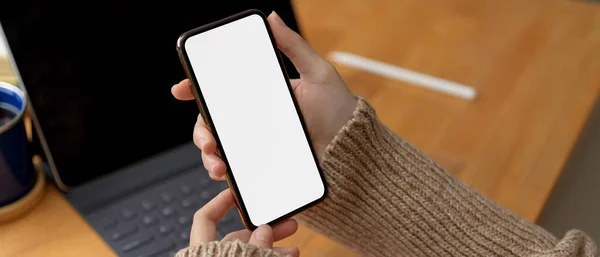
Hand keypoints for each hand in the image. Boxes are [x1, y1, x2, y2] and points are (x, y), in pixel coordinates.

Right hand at [171, 11, 356, 179]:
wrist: (353, 152)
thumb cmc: (339, 111)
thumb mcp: (318, 73)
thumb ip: (294, 46)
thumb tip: (272, 17)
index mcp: (262, 94)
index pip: (224, 89)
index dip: (197, 88)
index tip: (181, 89)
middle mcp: (255, 118)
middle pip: (213, 120)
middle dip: (200, 129)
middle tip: (207, 137)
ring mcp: (257, 143)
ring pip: (218, 146)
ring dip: (208, 153)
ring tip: (217, 161)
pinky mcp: (262, 166)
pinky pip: (235, 169)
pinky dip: (223, 171)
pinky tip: (225, 173)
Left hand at [191, 188, 299, 256]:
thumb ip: (253, 245)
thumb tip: (264, 231)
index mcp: (203, 249)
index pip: (205, 218)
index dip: (219, 202)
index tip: (235, 193)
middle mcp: (214, 255)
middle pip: (238, 235)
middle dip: (264, 227)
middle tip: (283, 220)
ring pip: (252, 250)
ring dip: (275, 245)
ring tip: (294, 243)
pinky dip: (274, 256)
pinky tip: (291, 254)